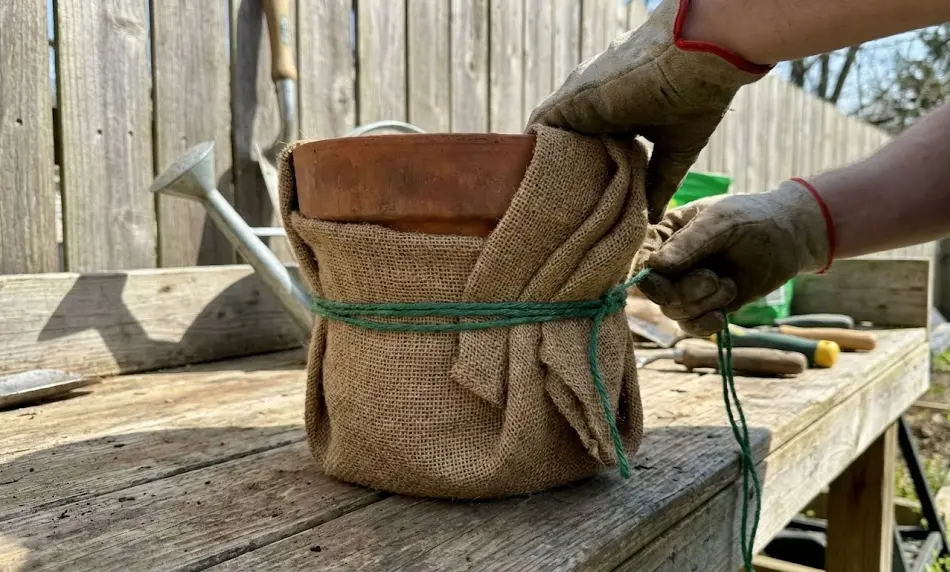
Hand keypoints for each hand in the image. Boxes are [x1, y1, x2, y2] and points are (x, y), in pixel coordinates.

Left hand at [526, 0, 769, 222]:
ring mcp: (578, 98)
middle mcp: (592, 100)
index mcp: (615, 108)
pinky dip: (536, 152)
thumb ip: (658, 182)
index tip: (581, 198)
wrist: (696, 61)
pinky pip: (541, 129)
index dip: (582, 167)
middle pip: (565, 139)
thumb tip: (654, 217)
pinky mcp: (570, 100)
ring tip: (542, 200)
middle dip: (558, 169)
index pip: (588, 141)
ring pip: (551, 135)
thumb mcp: (674, 150)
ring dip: (544, 163)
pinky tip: (534, 180)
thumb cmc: (695, 97)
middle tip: (556, 206)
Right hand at [632, 180, 832, 335]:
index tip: (667, 281)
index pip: (642, 262)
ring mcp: (687, 286)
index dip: (650, 277)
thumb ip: (689, 243)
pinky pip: (690, 326)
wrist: (788, 238)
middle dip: (684, 292)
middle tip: (714, 279)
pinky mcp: (706, 306)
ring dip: (702, 304)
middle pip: (656, 292)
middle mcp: (670, 263)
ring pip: (674, 311)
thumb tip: (655, 266)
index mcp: (665, 235)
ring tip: (728, 286)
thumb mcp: (721, 222)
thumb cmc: (752, 218)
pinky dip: (704, 326)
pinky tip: (722, 316)